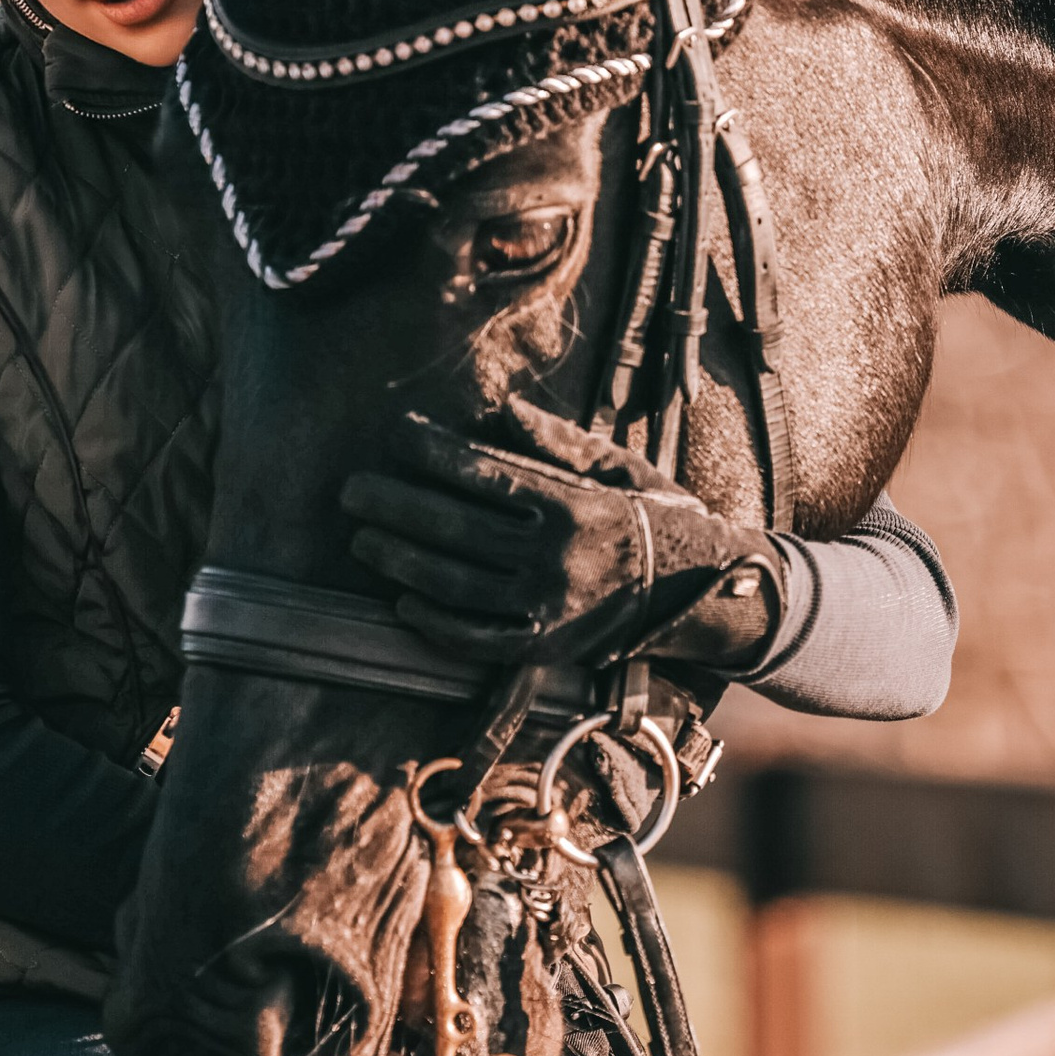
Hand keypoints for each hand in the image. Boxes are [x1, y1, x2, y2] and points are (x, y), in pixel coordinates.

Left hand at [341, 401, 783, 670]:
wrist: (702, 591)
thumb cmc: (653, 515)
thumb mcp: (616, 466)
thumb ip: (554, 440)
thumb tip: (495, 407)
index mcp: (574, 506)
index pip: (484, 475)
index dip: (433, 453)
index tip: (398, 434)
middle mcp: (558, 560)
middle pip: (455, 529)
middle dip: (395, 505)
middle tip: (351, 489)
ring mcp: (549, 608)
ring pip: (454, 585)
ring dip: (400, 561)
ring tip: (364, 539)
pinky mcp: (545, 648)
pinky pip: (476, 639)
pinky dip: (434, 623)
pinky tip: (404, 602)